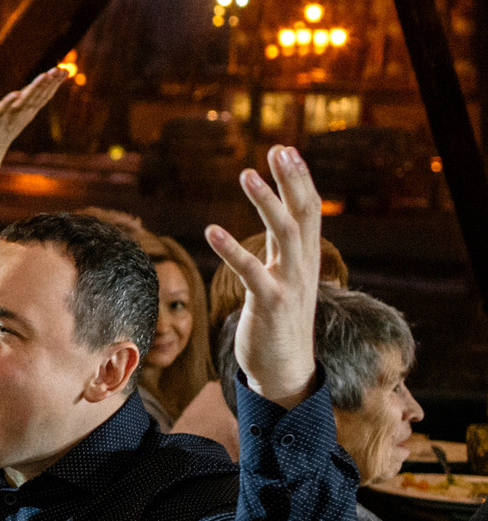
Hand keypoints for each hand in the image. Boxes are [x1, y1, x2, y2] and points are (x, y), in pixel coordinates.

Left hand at [0, 66, 69, 182]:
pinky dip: (10, 101)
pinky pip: (3, 109)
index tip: (64, 70)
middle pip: (37, 95)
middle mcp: (21, 113)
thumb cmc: (1, 132)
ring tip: (45, 75)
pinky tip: (16, 93)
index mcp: (27, 111)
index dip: (54, 83)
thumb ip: (27, 103)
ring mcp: (8, 115)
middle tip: (61, 70)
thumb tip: (37, 91)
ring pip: (25, 100)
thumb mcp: (18, 115)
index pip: (43, 95)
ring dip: (35, 88)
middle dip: (49, 82)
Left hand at [205, 145, 323, 409]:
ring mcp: (290, 286)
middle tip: (278, 149)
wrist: (286, 371)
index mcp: (304, 259)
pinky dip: (232, 249)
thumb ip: (281, 248)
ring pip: (285, 235)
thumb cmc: (279, 323)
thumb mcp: (284, 279)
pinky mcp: (271, 305)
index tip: (285, 149)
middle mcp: (302, 267)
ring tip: (246, 175)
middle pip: (304, 214)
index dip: (298, 179)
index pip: (308, 210)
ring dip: (266, 204)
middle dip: (292, 180)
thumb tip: (277, 218)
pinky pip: (252, 272)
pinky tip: (211, 230)